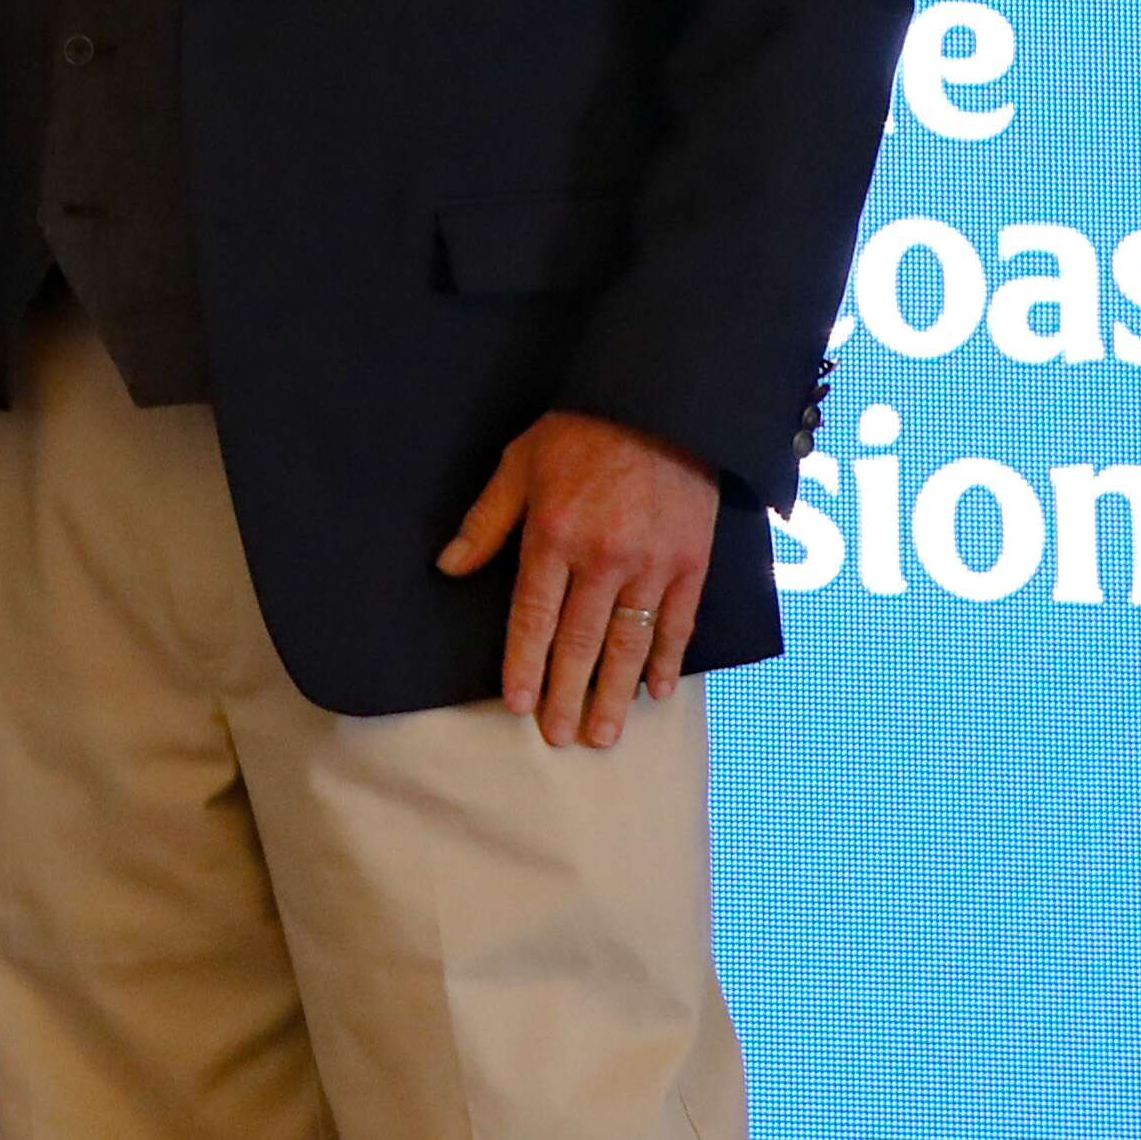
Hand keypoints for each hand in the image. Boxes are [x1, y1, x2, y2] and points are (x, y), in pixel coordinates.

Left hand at [435, 409, 716, 748]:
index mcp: (553, 536)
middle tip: (561, 737)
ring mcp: (651, 564)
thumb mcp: (519, 465)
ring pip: (629, 644)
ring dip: (614, 694)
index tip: (517, 704)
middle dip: (567, 695)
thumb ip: (486, 522)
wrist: (661, 402)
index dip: (524, 664)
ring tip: (604, 735)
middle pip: (580, 643)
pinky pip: (678, 623)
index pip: (533, 617)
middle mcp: (603, 559)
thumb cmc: (581, 431)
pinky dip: (666, 660)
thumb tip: (449, 567)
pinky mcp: (691, 562)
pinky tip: (655, 691)